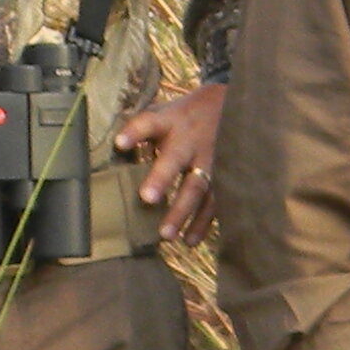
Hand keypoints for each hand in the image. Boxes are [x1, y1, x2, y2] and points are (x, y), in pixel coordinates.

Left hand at [114, 80, 225, 242]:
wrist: (235, 108)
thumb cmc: (186, 116)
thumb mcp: (164, 113)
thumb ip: (140, 132)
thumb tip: (113, 155)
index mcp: (170, 121)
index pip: (148, 123)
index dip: (134, 133)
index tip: (120, 144)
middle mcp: (190, 141)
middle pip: (175, 159)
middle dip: (161, 178)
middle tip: (146, 198)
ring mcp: (210, 160)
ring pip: (196, 187)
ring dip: (181, 211)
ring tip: (165, 235)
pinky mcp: (224, 177)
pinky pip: (214, 202)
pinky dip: (202, 223)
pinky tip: (189, 241)